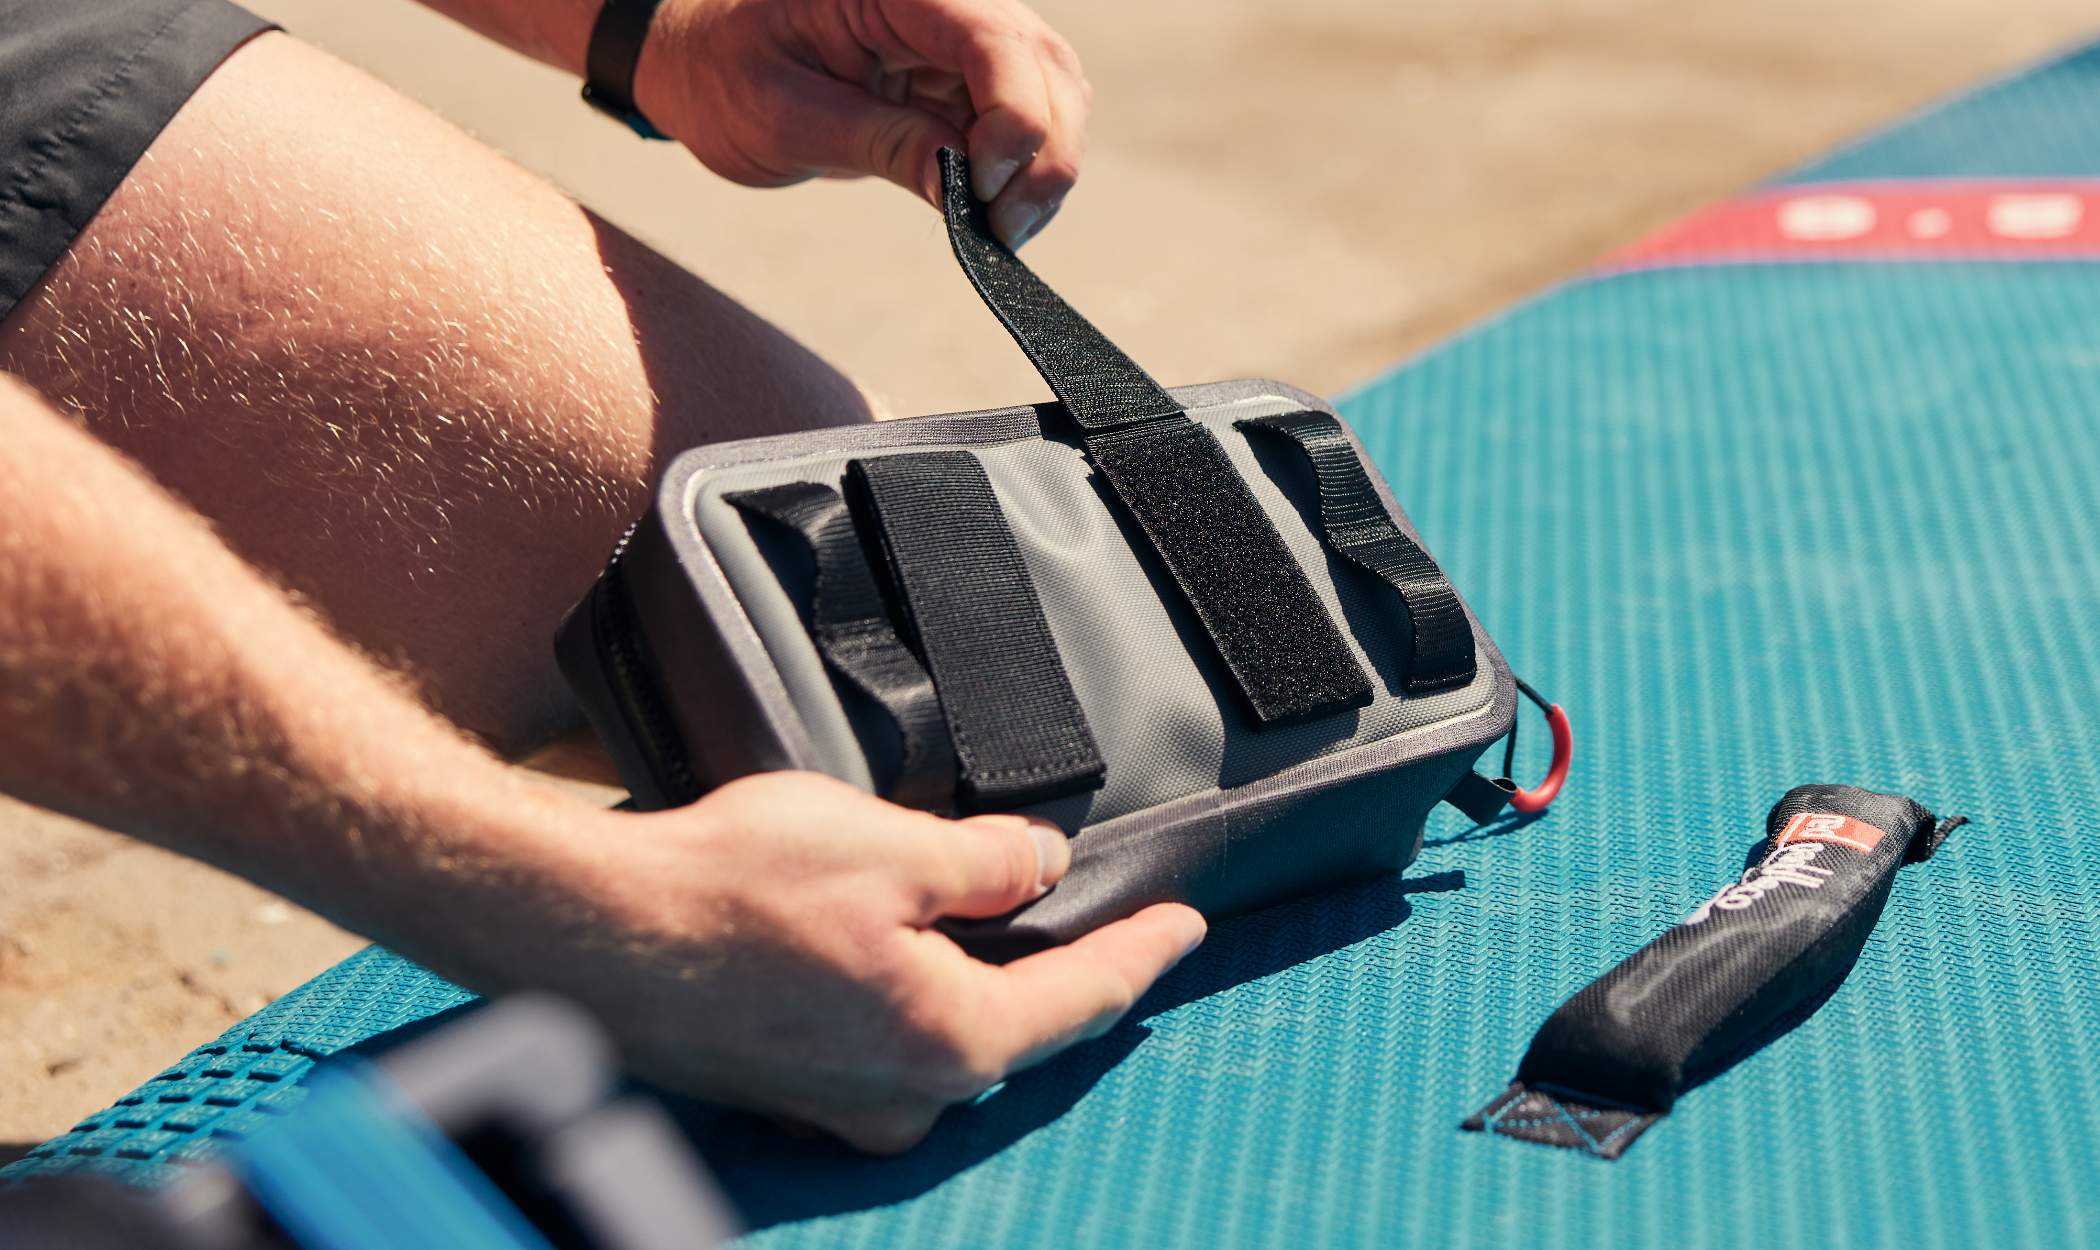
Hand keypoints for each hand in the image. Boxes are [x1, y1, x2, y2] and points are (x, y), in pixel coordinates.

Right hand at [542, 772, 1204, 1151]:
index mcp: (949, 1038)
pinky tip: (892, 944)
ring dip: (975, 979)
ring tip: (995, 919)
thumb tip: (1038, 864)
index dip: (1142, 952)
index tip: (1186, 925)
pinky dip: (905, 992)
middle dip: (1065, 971)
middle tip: (1110, 921)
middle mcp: (902, 1093)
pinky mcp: (786, 1085)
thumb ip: (982, 862)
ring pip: (944, 1034)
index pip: (1082, 996)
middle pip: (1018, 1027)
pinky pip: (879, 1038)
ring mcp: (838, 1101)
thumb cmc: (728, 890)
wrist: (586, 931)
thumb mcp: (887, 847)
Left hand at [633, 0, 1089, 245]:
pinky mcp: (962, 77)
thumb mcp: (782, 118)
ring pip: (1053, 93)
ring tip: (996, 229)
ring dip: (1042, 168)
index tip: (980, 190)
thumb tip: (961, 185)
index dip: (1013, 118)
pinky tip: (991, 212)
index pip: (994, 39)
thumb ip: (878, 143)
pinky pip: (1025, 118)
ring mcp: (960, 37)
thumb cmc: (724, 76)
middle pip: (1044, 66)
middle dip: (1043, 153)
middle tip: (1001, 230)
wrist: (702, 63)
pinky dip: (1021, 172)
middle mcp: (942, 2)